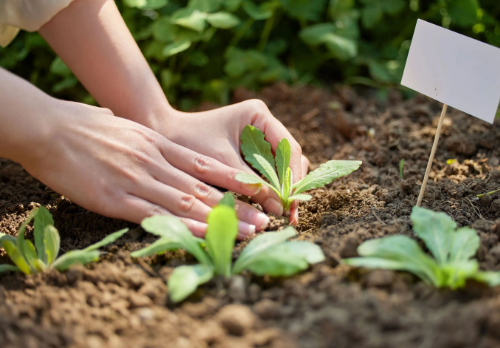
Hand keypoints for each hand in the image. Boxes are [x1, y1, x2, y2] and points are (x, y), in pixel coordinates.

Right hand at [19, 100, 269, 238]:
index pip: (203, 164)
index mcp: (157, 144)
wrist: (49, 128)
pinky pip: (156, 216)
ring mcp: (137, 180)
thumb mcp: (125, 126)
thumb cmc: (84, 126)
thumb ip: (146, 138)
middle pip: (203, 188)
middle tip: (264, 220)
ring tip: (248, 232)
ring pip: (187, 203)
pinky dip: (183, 227)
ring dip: (221, 220)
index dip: (233, 180)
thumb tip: (159, 140)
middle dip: (237, 206)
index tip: (257, 191)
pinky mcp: (116, 199)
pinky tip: (204, 236)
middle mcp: (154, 162)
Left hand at [157, 99, 309, 223]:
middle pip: (289, 158)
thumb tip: (279, 208)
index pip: (289, 148)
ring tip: (281, 214)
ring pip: (281, 167)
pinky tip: (269, 207)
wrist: (163, 138)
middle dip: (290, 185)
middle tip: (289, 214)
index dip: (293, 177)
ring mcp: (258, 139)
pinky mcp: (250, 153)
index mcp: (259, 115)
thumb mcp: (223, 165)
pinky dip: (269, 188)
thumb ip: (252, 184)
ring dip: (281, 189)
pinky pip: (267, 172)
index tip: (291, 202)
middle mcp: (263, 125)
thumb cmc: (189, 144)